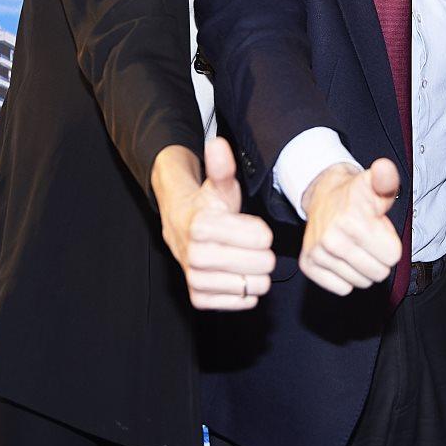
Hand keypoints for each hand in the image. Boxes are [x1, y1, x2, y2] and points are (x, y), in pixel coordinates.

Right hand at [152, 137, 274, 310]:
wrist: (181, 230)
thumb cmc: (208, 206)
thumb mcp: (219, 185)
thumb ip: (222, 167)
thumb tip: (218, 144)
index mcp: (202, 226)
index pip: (262, 238)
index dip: (262, 231)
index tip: (250, 226)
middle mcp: (195, 256)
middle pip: (263, 263)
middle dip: (263, 253)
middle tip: (250, 245)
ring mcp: (196, 280)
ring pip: (255, 285)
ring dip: (256, 273)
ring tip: (244, 259)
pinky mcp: (199, 299)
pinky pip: (243, 301)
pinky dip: (246, 290)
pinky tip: (236, 274)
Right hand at [298, 158, 402, 295]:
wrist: (323, 195)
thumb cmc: (355, 196)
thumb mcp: (375, 184)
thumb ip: (386, 178)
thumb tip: (384, 169)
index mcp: (352, 222)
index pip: (392, 256)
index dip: (389, 242)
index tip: (377, 228)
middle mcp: (331, 240)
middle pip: (378, 273)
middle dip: (378, 257)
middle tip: (367, 238)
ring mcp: (318, 254)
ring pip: (361, 282)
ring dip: (362, 267)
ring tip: (354, 245)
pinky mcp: (308, 265)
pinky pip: (342, 288)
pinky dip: (345, 276)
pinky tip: (341, 257)